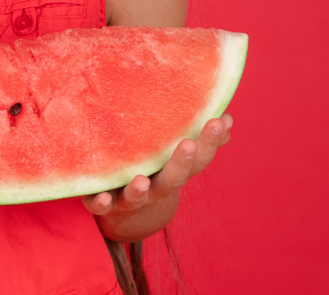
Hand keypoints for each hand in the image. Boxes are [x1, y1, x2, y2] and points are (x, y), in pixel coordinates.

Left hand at [82, 114, 232, 216]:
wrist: (124, 211)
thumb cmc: (153, 170)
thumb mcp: (173, 155)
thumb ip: (196, 137)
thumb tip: (226, 116)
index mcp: (174, 173)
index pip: (198, 159)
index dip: (211, 143)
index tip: (220, 120)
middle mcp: (156, 188)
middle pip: (173, 179)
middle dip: (181, 162)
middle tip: (189, 144)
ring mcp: (131, 198)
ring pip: (138, 196)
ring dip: (139, 190)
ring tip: (142, 181)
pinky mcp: (104, 204)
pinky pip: (101, 207)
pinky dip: (101, 203)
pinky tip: (101, 197)